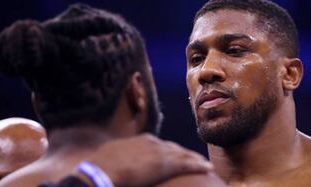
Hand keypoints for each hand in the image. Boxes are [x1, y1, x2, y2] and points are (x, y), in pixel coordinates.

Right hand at [80, 134, 212, 186]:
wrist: (103, 169)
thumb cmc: (103, 165)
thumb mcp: (114, 155)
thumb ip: (123, 156)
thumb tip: (121, 161)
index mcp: (142, 140)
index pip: (161, 145)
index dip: (169, 151)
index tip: (175, 155)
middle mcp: (154, 143)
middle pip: (174, 148)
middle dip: (184, 154)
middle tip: (195, 158)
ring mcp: (161, 152)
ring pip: (184, 154)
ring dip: (195, 158)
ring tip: (204, 163)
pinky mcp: (167, 164)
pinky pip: (188, 163)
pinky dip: (199, 165)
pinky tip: (208, 167)